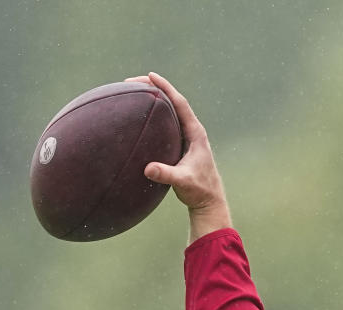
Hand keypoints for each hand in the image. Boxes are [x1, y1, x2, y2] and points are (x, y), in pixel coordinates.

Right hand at [124, 72, 231, 241]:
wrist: (209, 201)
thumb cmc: (199, 191)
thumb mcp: (183, 182)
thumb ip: (167, 175)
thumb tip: (148, 169)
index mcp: (196, 134)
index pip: (180, 104)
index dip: (166, 88)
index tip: (150, 76)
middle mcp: (193, 132)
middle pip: (174, 102)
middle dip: (155, 89)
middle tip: (133, 81)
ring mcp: (187, 138)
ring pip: (170, 112)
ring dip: (154, 100)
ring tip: (134, 92)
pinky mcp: (182, 146)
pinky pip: (166, 124)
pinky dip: (154, 116)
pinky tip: (139, 117)